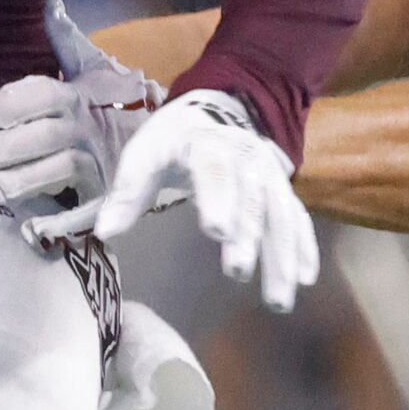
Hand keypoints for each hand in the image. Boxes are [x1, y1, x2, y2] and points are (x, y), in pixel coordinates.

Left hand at [0, 0, 164, 222]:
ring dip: (21, 181)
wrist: (166, 136)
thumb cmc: (110, 99)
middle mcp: (88, 128)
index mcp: (79, 95)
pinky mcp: (107, 197)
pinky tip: (30, 229)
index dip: (8, 103)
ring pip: (60, 171)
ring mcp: (100, 164)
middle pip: (45, 136)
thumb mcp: (88, 64)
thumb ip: (61, 35)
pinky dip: (58, 223)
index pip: (42, 94)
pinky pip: (84, 214)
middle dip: (4, 147)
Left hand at [62, 89, 319, 312]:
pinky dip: (303, 247)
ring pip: (280, 214)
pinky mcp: (282, 189)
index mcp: (206, 143)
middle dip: (248, 237)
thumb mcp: (145, 152)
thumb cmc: (173, 139)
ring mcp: (269, 173)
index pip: (214, 169)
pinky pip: (297, 217)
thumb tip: (104, 233)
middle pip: (251, 198)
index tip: (217, 232)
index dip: (217, 199)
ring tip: (277, 299)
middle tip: (237, 273)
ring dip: (282, 255)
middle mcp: (246, 156)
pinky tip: (304, 279)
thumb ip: (128, 192)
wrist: (217, 110)